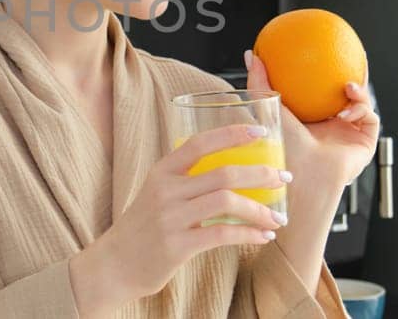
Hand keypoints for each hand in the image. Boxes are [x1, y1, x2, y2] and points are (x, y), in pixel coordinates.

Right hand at [69, 123, 290, 316]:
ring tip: (277, 217)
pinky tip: (262, 237)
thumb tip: (235, 175)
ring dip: (259, 209)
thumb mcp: (157, 194)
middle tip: (284, 178)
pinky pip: (222, 235)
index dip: (231, 134)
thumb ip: (187, 182)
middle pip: (223, 173)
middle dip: (261, 174)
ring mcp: (170, 218)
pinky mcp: (177, 246)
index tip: (260, 132)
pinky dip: (248, 234)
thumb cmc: (143, 228)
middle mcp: (165, 191)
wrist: (114, 264)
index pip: (199, 143)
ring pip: (226, 202)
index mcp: (162, 172)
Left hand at [244, 49, 379, 188]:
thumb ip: (260, 82)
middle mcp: (332, 128)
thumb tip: (251, 55)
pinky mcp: (364, 143)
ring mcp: (349, 135)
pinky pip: (369, 118)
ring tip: (347, 86)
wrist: (303, 175)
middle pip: (348, 96)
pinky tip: (347, 111)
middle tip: (356, 56)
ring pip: (363, 104)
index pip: (322, 94)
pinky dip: (361, 110)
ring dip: (359, 92)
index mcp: (311, 122)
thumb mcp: (269, 108)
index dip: (327, 76)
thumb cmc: (282, 149)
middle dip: (355, 77)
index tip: (328, 54)